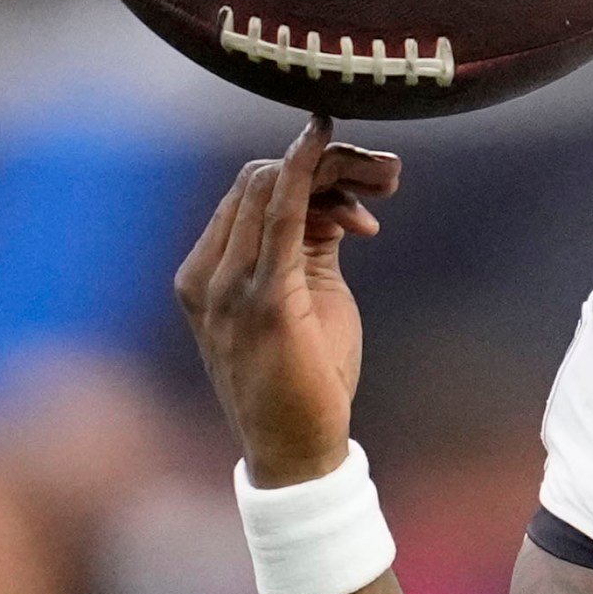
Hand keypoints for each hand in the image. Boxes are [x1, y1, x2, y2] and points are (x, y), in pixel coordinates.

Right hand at [176, 116, 401, 487]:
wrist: (298, 452)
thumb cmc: (303, 380)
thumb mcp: (302, 300)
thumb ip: (305, 247)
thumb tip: (328, 200)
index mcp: (204, 274)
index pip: (245, 193)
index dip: (303, 172)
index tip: (363, 186)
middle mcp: (205, 275)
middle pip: (257, 180)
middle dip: (325, 162)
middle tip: (387, 174)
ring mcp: (227, 288)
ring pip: (269, 186)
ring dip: (334, 167)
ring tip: (388, 180)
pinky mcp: (264, 300)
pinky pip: (280, 216)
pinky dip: (303, 172)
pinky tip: (324, 141)